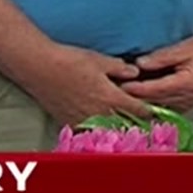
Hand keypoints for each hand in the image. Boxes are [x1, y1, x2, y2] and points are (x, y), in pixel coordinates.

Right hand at [25, 44, 148, 126]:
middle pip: (124, 124)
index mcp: (110, 98)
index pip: (137, 109)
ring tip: (121, 127)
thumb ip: (119, 68)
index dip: (148, 110)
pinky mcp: (68, 122)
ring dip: (115, 129)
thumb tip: (135, 72)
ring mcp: (83, 120)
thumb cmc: (69, 61)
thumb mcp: (99, 60)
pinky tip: (97, 126)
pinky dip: (95, 130)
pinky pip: (87, 131)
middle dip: (134, 123)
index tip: (154, 112)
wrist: (38, 68)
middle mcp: (98, 113)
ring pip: (106, 130)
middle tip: (142, 123)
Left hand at [126, 33, 192, 111]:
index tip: (119, 84)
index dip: (135, 88)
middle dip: (134, 98)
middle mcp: (187, 98)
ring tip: (121, 97)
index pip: (154, 90)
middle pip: (154, 102)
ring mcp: (188, 104)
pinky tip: (139, 99)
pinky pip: (165, 108)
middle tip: (113, 92)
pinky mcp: (186, 105)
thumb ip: (160, 58)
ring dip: (141, 103)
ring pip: (158, 108)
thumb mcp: (182, 48)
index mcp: (186, 83)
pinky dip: (151, 104)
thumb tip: (138, 65)